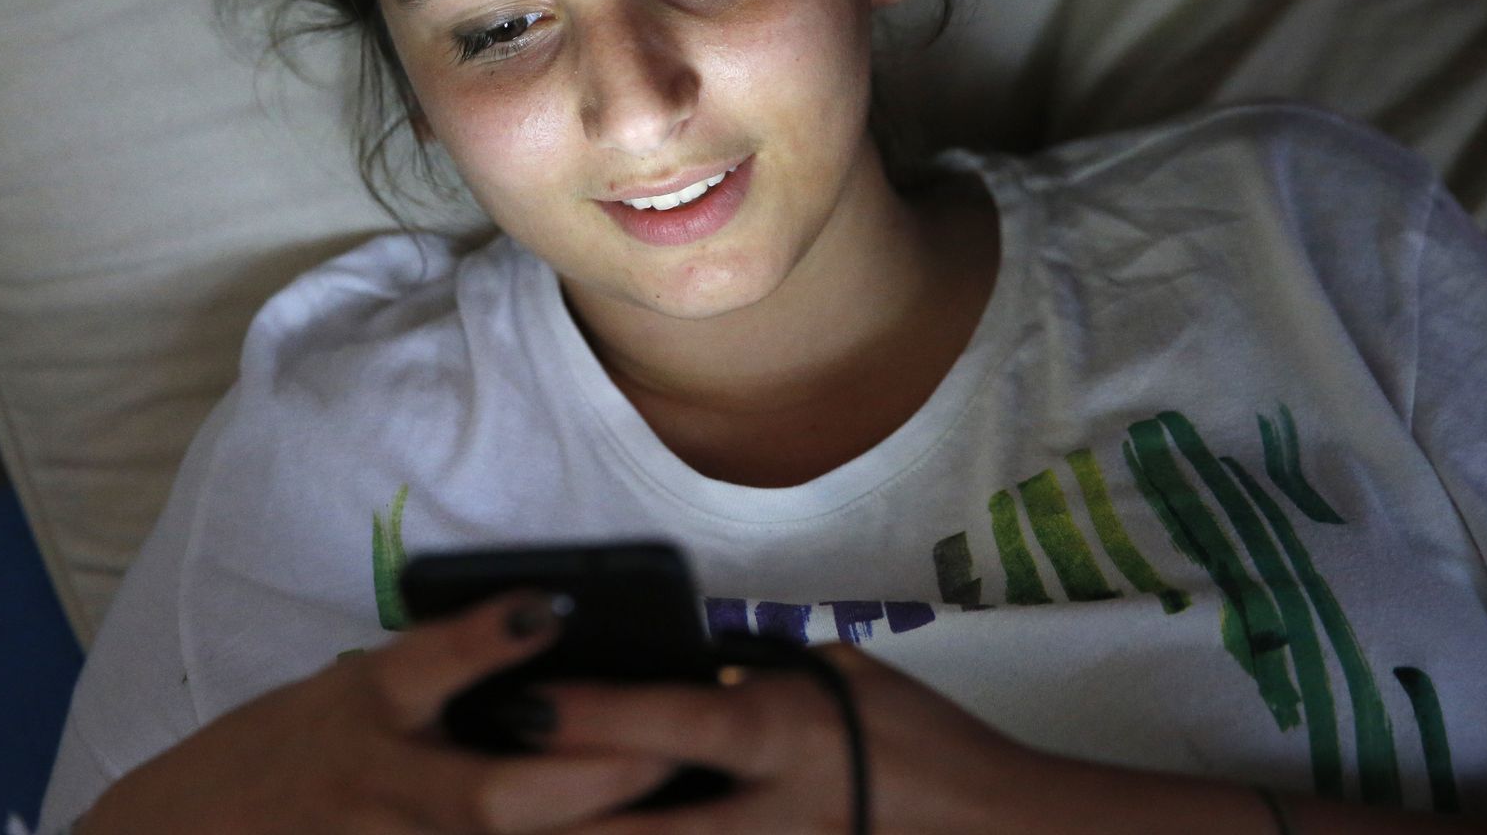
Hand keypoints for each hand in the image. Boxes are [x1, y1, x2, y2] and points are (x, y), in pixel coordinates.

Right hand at [77, 591, 675, 834]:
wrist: (190, 834)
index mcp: (363, 710)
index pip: (423, 665)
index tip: (548, 606)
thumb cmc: (285, 750)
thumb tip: (552, 638)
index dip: (484, 638)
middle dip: (585, 781)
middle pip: (488, 799)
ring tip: (676, 823)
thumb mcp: (349, 690)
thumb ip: (439, 677)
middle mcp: (379, 787)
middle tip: (664, 752)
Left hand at [531, 643, 1048, 834]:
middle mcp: (773, 812)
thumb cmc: (922, 741)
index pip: (672, 723)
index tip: (524, 701)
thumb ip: (758, 675)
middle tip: (487, 805)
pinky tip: (605, 833)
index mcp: (783, 734)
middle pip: (645, 828)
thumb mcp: (841, 681)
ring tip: (519, 829)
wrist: (999, 829)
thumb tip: (688, 667)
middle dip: (563, 816)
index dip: (593, 715)